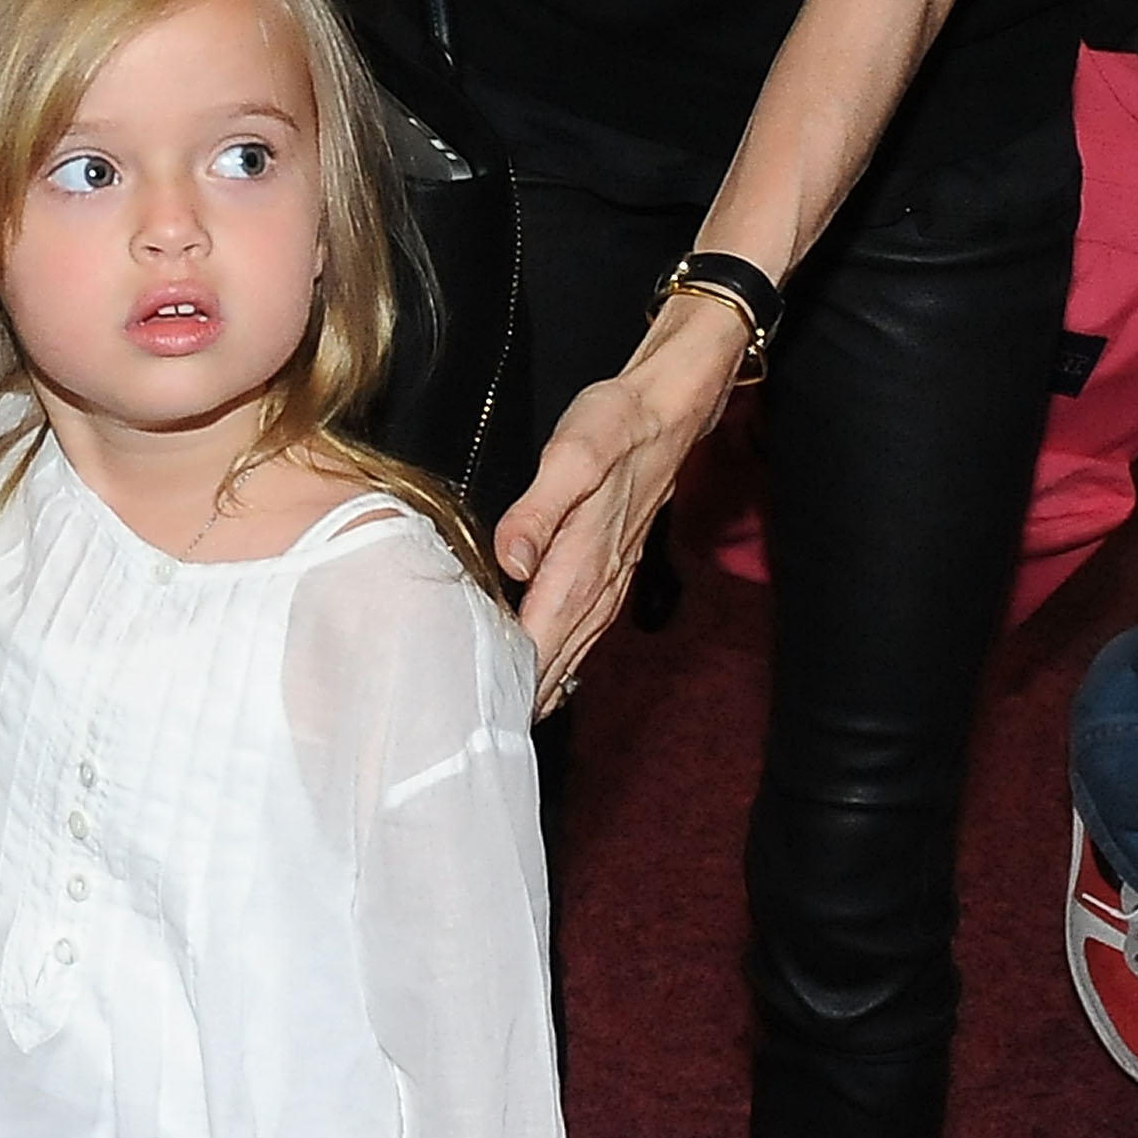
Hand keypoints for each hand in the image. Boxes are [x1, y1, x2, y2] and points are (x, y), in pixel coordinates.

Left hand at [495, 294, 744, 710]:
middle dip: (518, 696)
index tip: (469, 708)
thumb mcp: (572, 454)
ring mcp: (610, 580)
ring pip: (572, 649)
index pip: (539, 639)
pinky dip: (561, 657)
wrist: (669, 409)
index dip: (505, 678)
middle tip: (471, 728)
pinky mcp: (613, 569)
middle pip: (555, 657)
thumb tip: (511, 560)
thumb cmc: (619, 425)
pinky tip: (545, 670)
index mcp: (583, 561)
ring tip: (502, 716)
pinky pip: (584, 629)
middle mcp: (598, 583)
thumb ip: (538, 509)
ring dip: (541, 683)